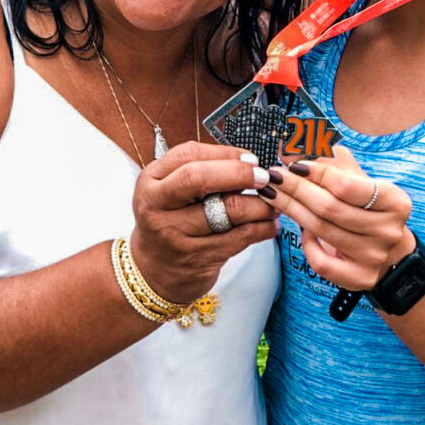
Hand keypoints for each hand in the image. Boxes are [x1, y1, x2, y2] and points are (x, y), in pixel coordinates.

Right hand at [129, 141, 277, 305]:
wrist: (154, 271)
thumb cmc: (171, 220)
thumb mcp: (170, 190)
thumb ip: (201, 171)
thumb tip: (248, 162)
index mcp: (151, 182)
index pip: (188, 155)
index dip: (225, 153)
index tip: (250, 158)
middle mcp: (157, 207)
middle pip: (199, 178)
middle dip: (239, 173)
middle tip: (264, 177)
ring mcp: (176, 235)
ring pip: (228, 210)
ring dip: (260, 204)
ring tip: (273, 202)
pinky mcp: (198, 258)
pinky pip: (239, 238)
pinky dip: (262, 228)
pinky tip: (269, 224)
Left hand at [264, 145, 413, 291]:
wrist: (390, 252)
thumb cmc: (368, 208)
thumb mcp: (358, 180)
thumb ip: (329, 162)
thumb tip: (291, 148)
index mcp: (395, 202)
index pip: (345, 185)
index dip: (315, 173)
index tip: (291, 164)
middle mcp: (388, 231)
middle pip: (329, 207)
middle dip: (295, 189)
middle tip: (273, 176)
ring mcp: (374, 257)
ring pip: (321, 230)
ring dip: (291, 209)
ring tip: (274, 194)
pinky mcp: (360, 279)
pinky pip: (321, 262)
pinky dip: (306, 244)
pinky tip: (302, 229)